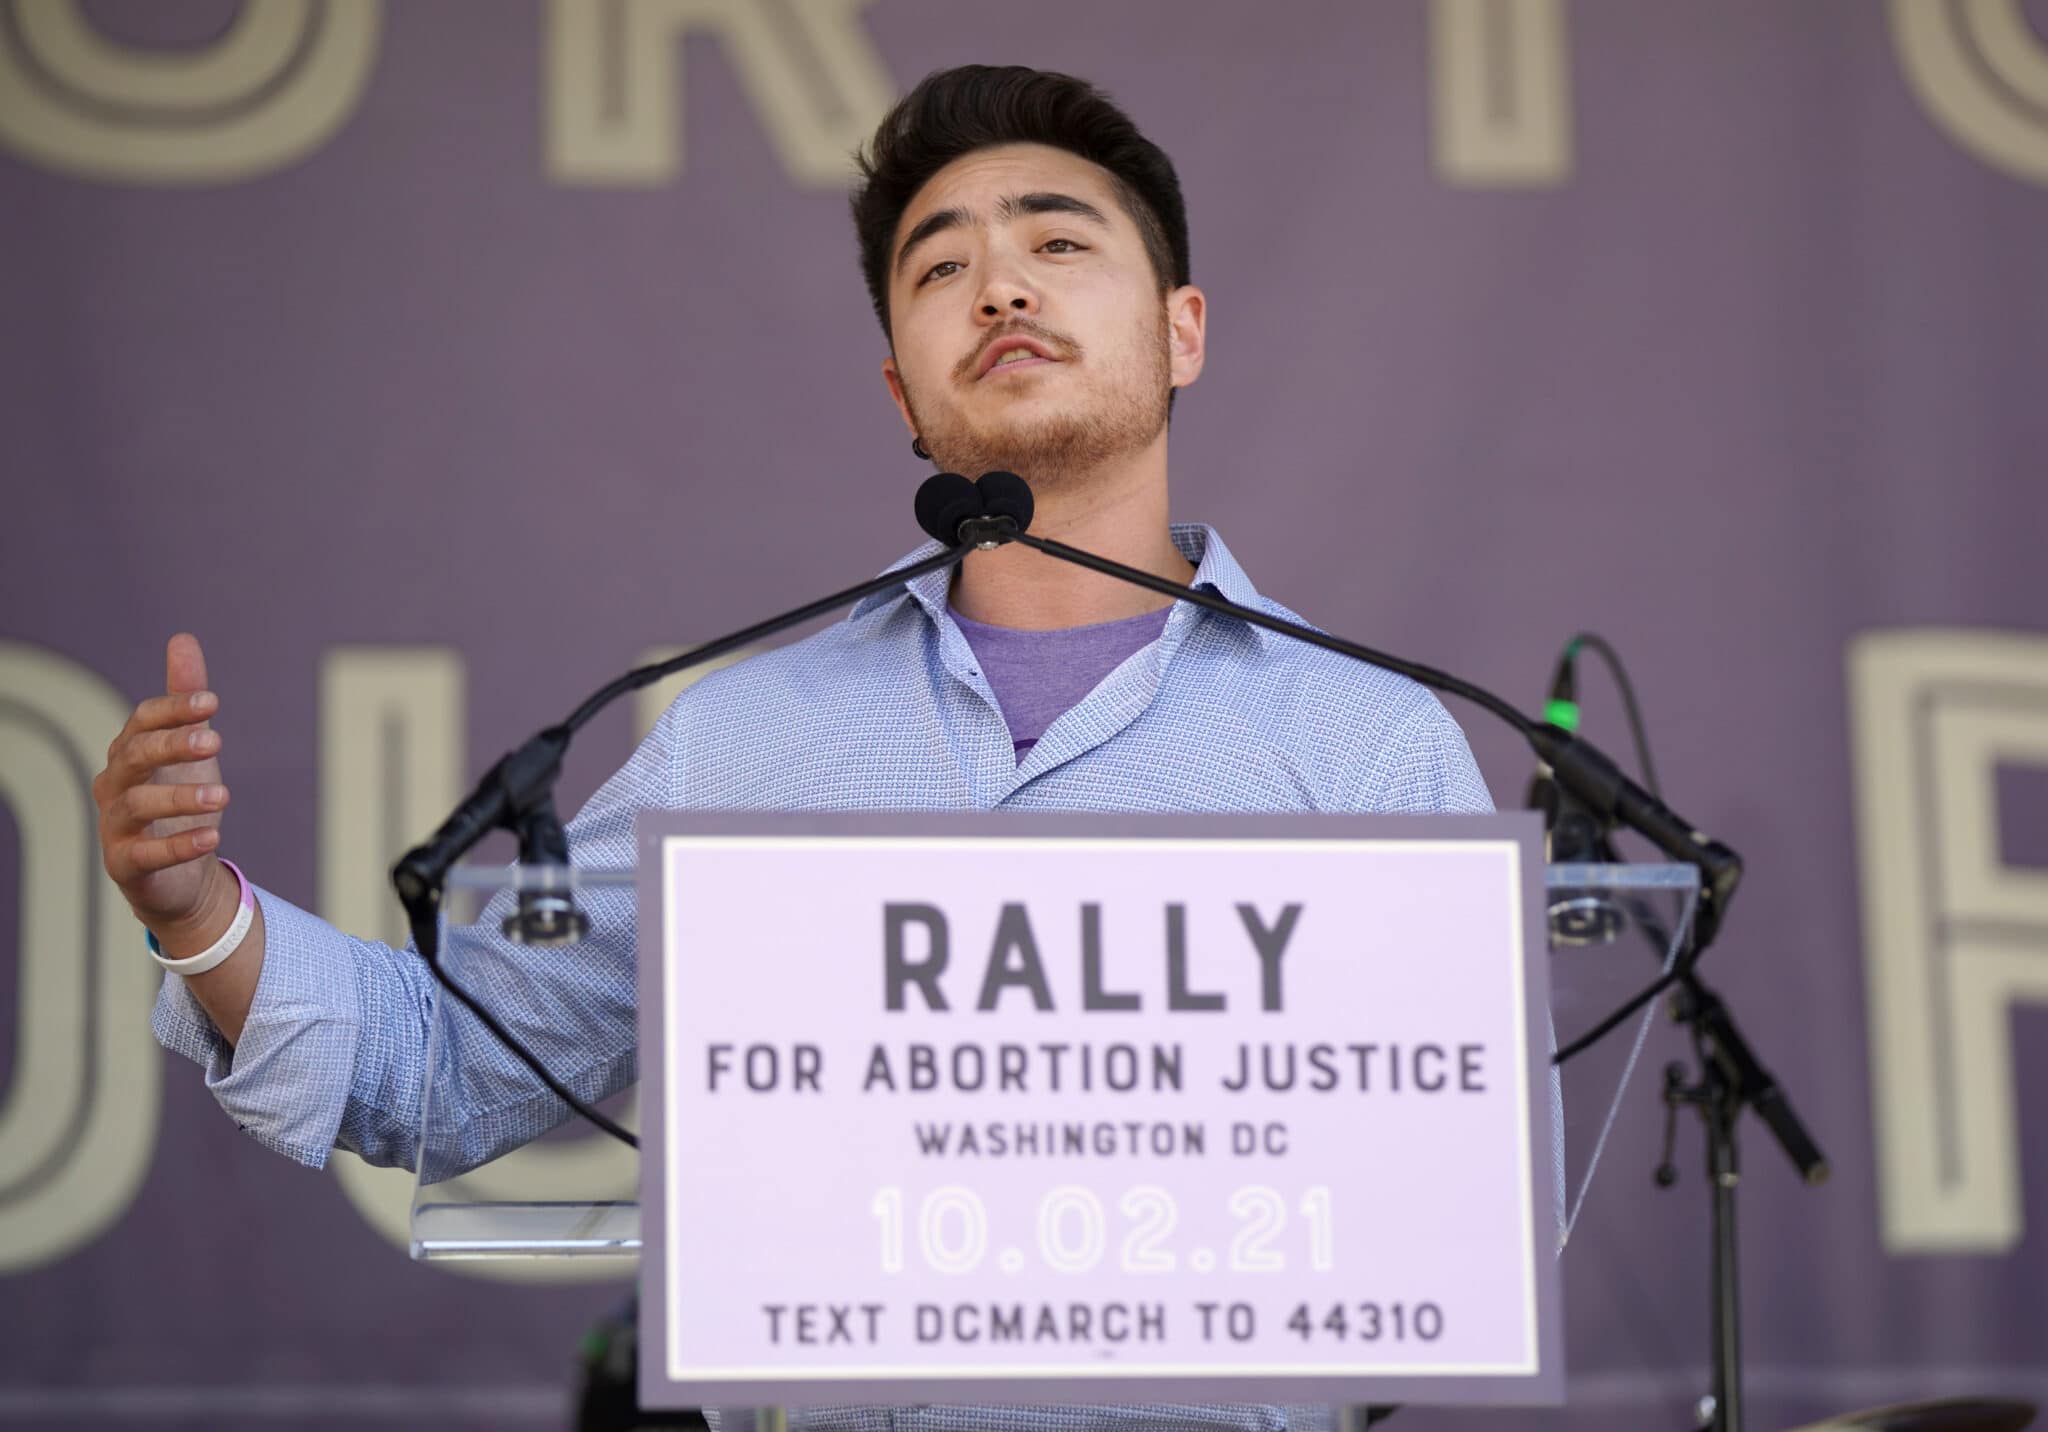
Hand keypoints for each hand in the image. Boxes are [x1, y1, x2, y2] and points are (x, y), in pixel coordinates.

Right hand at [95, 633, 234, 939]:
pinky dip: (179, 844)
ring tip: (223, 795)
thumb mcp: (190, 748)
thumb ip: (184, 700)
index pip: (142, 721)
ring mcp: (115, 826)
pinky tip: (213, 835)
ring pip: (137, 804)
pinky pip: (147, 854)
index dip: (173, 709)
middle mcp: (114, 785)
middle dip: (173, 745)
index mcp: (129, 752)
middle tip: (217, 740)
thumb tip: (182, 639)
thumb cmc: (180, 799)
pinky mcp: (125, 864)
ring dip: (180, 797)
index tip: (212, 702)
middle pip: (135, 756)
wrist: (180, 873)